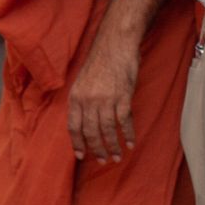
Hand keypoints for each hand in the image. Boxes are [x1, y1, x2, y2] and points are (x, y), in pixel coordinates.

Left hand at [67, 34, 139, 163]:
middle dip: (97, 149)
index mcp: (76, 97)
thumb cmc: (101, 60)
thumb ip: (82, 100)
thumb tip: (85, 121)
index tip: (82, 155)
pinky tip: (131, 142)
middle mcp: (89, 101)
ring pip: (108, 130)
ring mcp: (106, 99)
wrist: (116, 43)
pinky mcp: (123, 97)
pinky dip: (128, 134)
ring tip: (118, 157)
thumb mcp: (83, 80)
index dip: (78, 143)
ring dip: (113, 146)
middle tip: (103, 160)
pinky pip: (124, 121)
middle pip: (91, 132)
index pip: (74, 127)